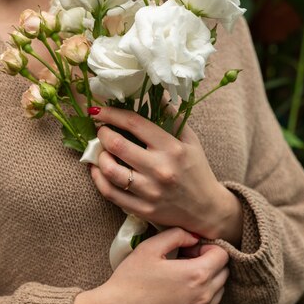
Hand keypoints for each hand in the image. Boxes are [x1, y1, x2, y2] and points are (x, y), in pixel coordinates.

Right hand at [71, 228, 228, 303]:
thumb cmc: (130, 280)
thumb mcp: (149, 248)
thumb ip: (176, 235)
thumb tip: (193, 237)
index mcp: (196, 274)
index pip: (222, 255)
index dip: (206, 248)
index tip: (188, 250)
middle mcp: (204, 297)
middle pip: (223, 273)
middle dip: (208, 263)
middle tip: (184, 261)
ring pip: (218, 291)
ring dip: (207, 281)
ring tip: (180, 278)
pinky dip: (200, 298)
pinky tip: (177, 294)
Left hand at [88, 106, 242, 244]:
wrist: (206, 210)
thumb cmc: (197, 170)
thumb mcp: (190, 141)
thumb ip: (172, 117)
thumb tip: (155, 93)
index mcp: (172, 148)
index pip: (134, 124)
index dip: (112, 114)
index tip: (99, 109)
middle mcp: (160, 169)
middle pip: (117, 145)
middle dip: (102, 133)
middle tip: (101, 130)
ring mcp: (149, 191)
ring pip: (109, 170)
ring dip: (98, 156)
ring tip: (101, 150)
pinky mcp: (142, 209)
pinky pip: (109, 193)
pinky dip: (98, 178)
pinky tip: (97, 169)